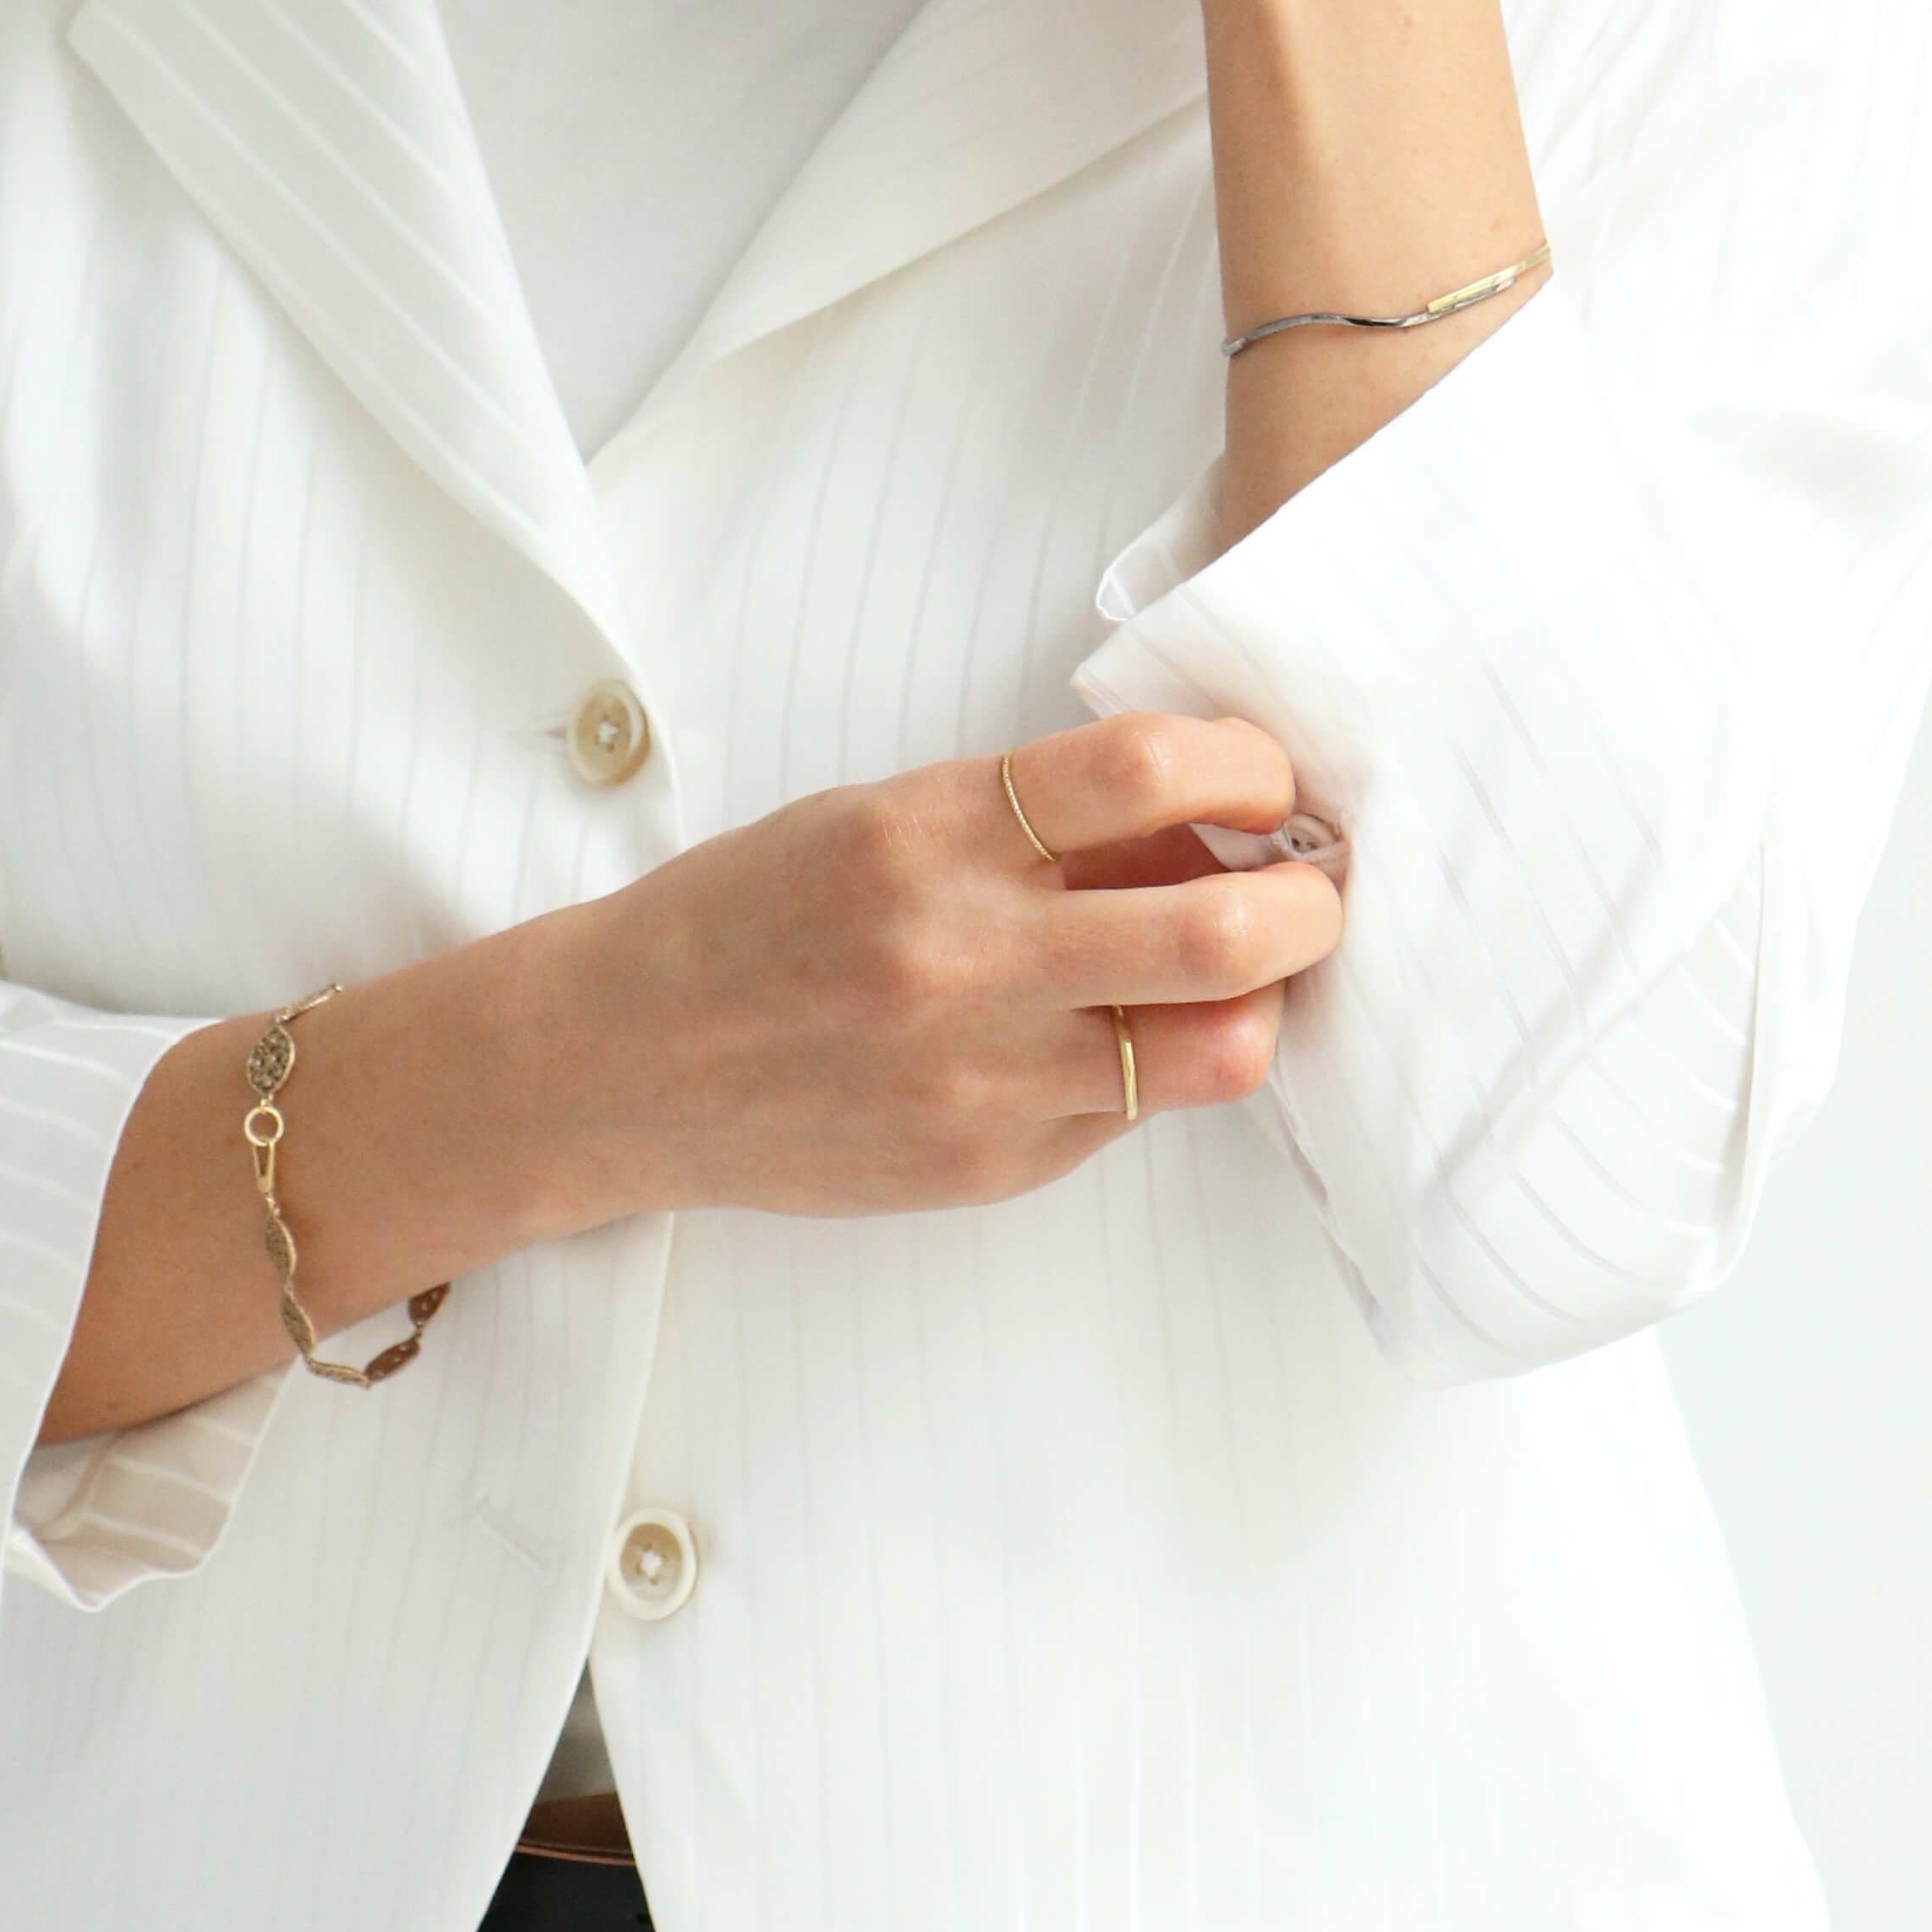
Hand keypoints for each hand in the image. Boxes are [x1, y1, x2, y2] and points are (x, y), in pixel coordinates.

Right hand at [552, 714, 1344, 1220]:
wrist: (621, 1062)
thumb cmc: (749, 920)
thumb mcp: (878, 819)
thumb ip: (1035, 824)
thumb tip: (1207, 825)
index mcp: (927, 834)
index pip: (1150, 771)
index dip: (1250, 767)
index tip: (1263, 782)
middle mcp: (962, 956)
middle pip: (1226, 927)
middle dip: (1310, 901)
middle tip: (1310, 887)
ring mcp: (981, 1077)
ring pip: (1217, 1047)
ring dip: (1262, 1000)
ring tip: (1240, 972)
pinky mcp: (989, 1164)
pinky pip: (1134, 1110)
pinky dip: (1157, 1062)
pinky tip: (1112, 1034)